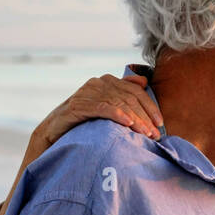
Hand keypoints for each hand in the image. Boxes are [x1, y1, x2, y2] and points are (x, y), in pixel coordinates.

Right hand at [36, 71, 162, 146]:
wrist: (53, 130)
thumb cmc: (83, 120)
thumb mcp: (106, 106)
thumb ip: (123, 93)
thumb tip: (144, 82)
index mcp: (107, 81)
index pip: (135, 90)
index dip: (150, 106)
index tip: (160, 123)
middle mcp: (98, 83)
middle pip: (129, 97)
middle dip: (145, 117)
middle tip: (155, 134)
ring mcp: (87, 92)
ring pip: (119, 103)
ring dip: (135, 120)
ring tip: (146, 134)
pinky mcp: (78, 104)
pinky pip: (102, 108)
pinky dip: (117, 115)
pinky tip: (128, 124)